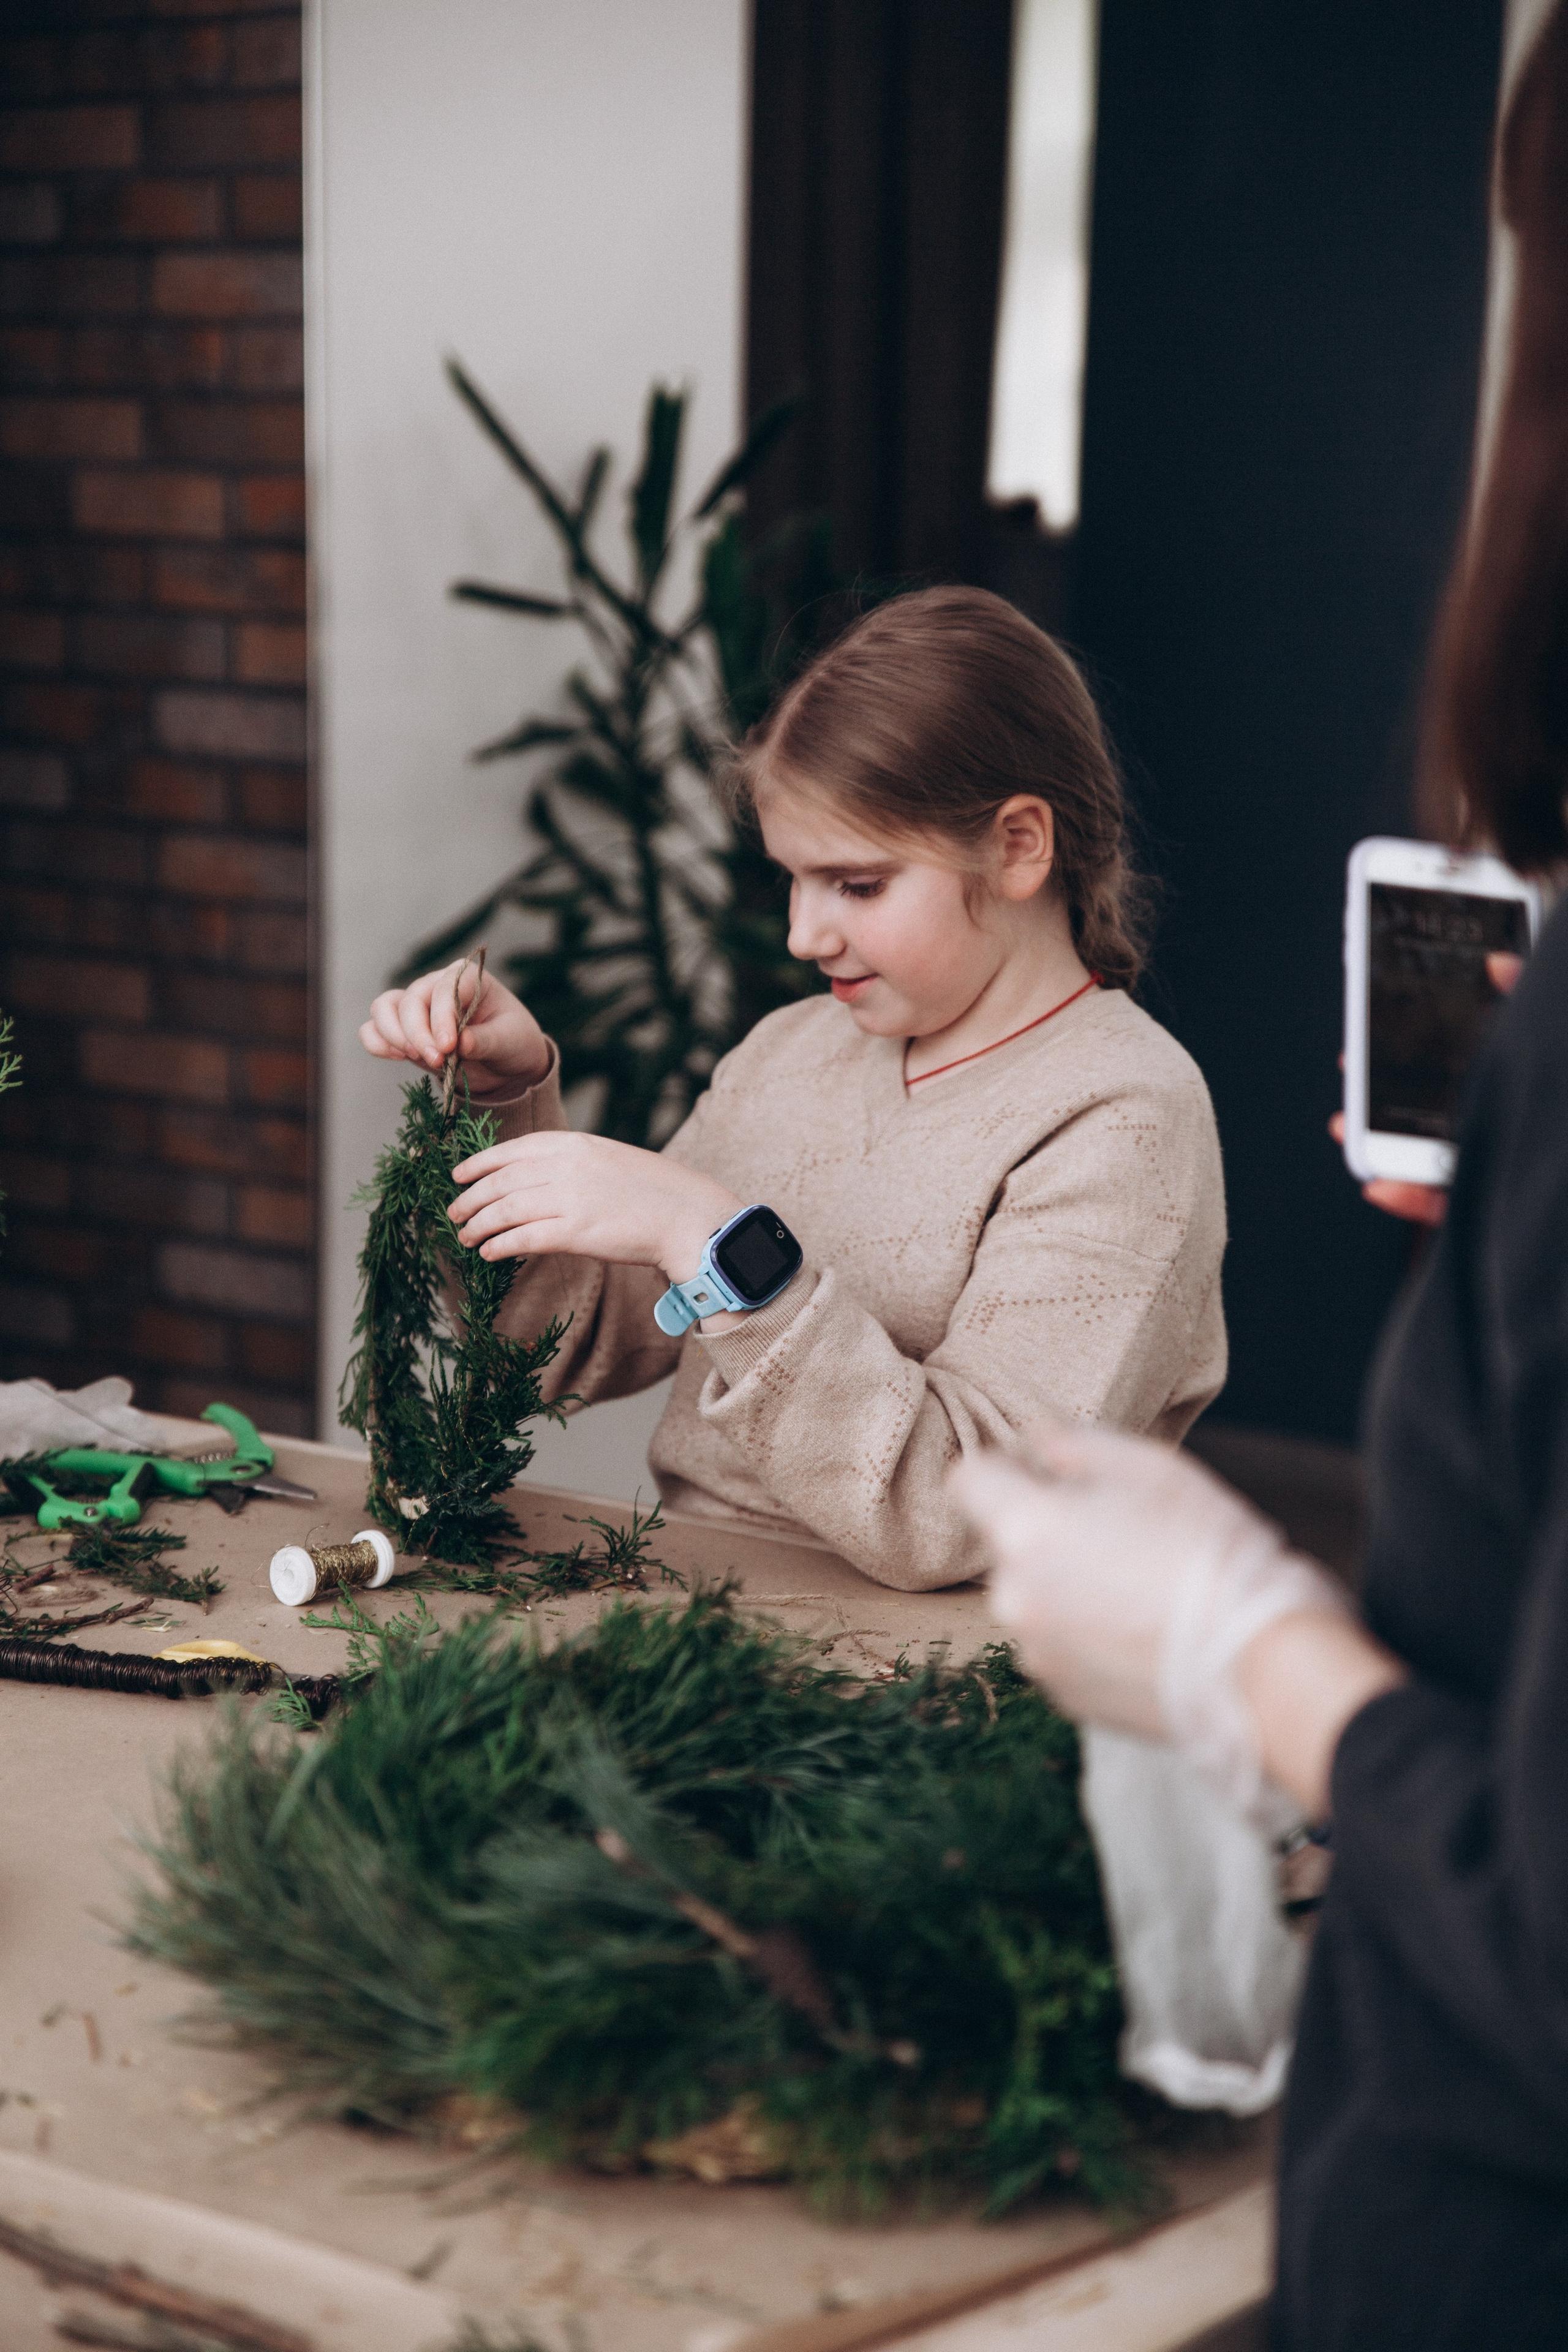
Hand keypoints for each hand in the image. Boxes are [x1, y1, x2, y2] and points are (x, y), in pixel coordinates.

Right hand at [360, 960, 549, 1097]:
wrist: (506, 1063)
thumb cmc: (513, 1041)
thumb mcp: (511, 1040)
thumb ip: (487, 1040)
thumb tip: (461, 1042)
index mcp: (466, 978)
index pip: (443, 989)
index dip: (441, 1018)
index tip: (448, 1046)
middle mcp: (436, 986)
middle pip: (411, 1000)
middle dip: (418, 1033)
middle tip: (437, 1060)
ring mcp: (417, 1007)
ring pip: (385, 1009)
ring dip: (394, 1035)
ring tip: (417, 1058)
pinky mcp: (404, 1031)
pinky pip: (375, 1029)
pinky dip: (377, 1042)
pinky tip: (396, 1057)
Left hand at [449, 1128, 743, 1285]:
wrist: (687, 1216)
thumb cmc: (652, 1192)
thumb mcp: (608, 1159)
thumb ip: (572, 1163)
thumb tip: (533, 1179)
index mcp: (575, 1144)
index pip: (511, 1150)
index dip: (478, 1164)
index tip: (457, 1175)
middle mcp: (567, 1166)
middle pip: (501, 1182)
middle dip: (470, 1198)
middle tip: (453, 1213)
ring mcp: (570, 1198)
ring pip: (504, 1210)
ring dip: (478, 1225)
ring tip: (466, 1238)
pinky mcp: (576, 1232)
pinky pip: (522, 1238)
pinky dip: (499, 1245)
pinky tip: (489, 1253)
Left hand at [951, 1419, 1391, 1820]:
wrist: (1260, 1666)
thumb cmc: (1212, 1554)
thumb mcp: (1156, 1471)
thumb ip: (1079, 1446)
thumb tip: (1035, 1433)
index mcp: (1027, 1531)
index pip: (968, 1481)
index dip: (1006, 1470)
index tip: (1049, 1476)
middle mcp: (1014, 1596)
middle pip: (1009, 1543)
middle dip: (1050, 1531)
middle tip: (1125, 1534)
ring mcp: (1035, 1652)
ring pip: (1036, 1596)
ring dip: (1070, 1585)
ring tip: (1144, 1588)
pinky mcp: (1063, 1695)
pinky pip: (1059, 1644)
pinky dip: (1088, 1634)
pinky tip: (1145, 1631)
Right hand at [1330, 950, 1522, 1226]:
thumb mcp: (1565, 1041)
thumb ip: (1533, 1001)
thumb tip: (1499, 963)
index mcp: (1535, 1077)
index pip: (1480, 1048)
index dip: (1427, 1033)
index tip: (1381, 1019)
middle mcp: (1524, 1115)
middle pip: (1450, 1096)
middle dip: (1390, 1085)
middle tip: (1352, 1067)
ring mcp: (1516, 1158)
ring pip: (1441, 1152)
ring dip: (1384, 1142)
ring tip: (1347, 1126)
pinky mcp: (1510, 1206)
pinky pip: (1457, 1208)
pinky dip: (1414, 1201)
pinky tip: (1380, 1187)